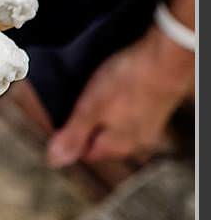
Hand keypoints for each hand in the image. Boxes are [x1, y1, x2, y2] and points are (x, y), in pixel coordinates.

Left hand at [46, 27, 193, 168]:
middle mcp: (136, 142)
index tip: (61, 115)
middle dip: (85, 122)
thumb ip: (73, 136)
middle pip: (100, 138)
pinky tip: (113, 85)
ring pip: (114, 123)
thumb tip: (55, 161)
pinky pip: (127, 110)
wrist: (166, 58)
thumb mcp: (89, 108)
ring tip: (94, 89)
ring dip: (101, 109)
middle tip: (77, 99)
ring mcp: (149, 125)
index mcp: (119, 147)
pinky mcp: (154, 107)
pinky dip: (117, 100)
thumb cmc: (127, 82)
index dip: (69, 136)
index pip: (85, 153)